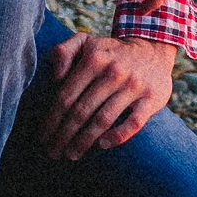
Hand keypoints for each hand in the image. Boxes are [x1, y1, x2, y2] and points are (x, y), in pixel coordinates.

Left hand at [38, 30, 176, 162]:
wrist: (153, 50)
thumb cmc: (110, 52)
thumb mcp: (86, 41)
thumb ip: (64, 51)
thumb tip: (56, 76)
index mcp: (94, 59)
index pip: (67, 95)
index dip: (52, 119)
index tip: (43, 137)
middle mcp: (113, 72)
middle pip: (82, 111)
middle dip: (64, 135)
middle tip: (53, 152)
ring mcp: (134, 86)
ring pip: (104, 119)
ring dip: (84, 141)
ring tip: (71, 154)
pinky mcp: (152, 98)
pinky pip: (134, 122)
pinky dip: (118, 136)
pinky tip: (103, 145)